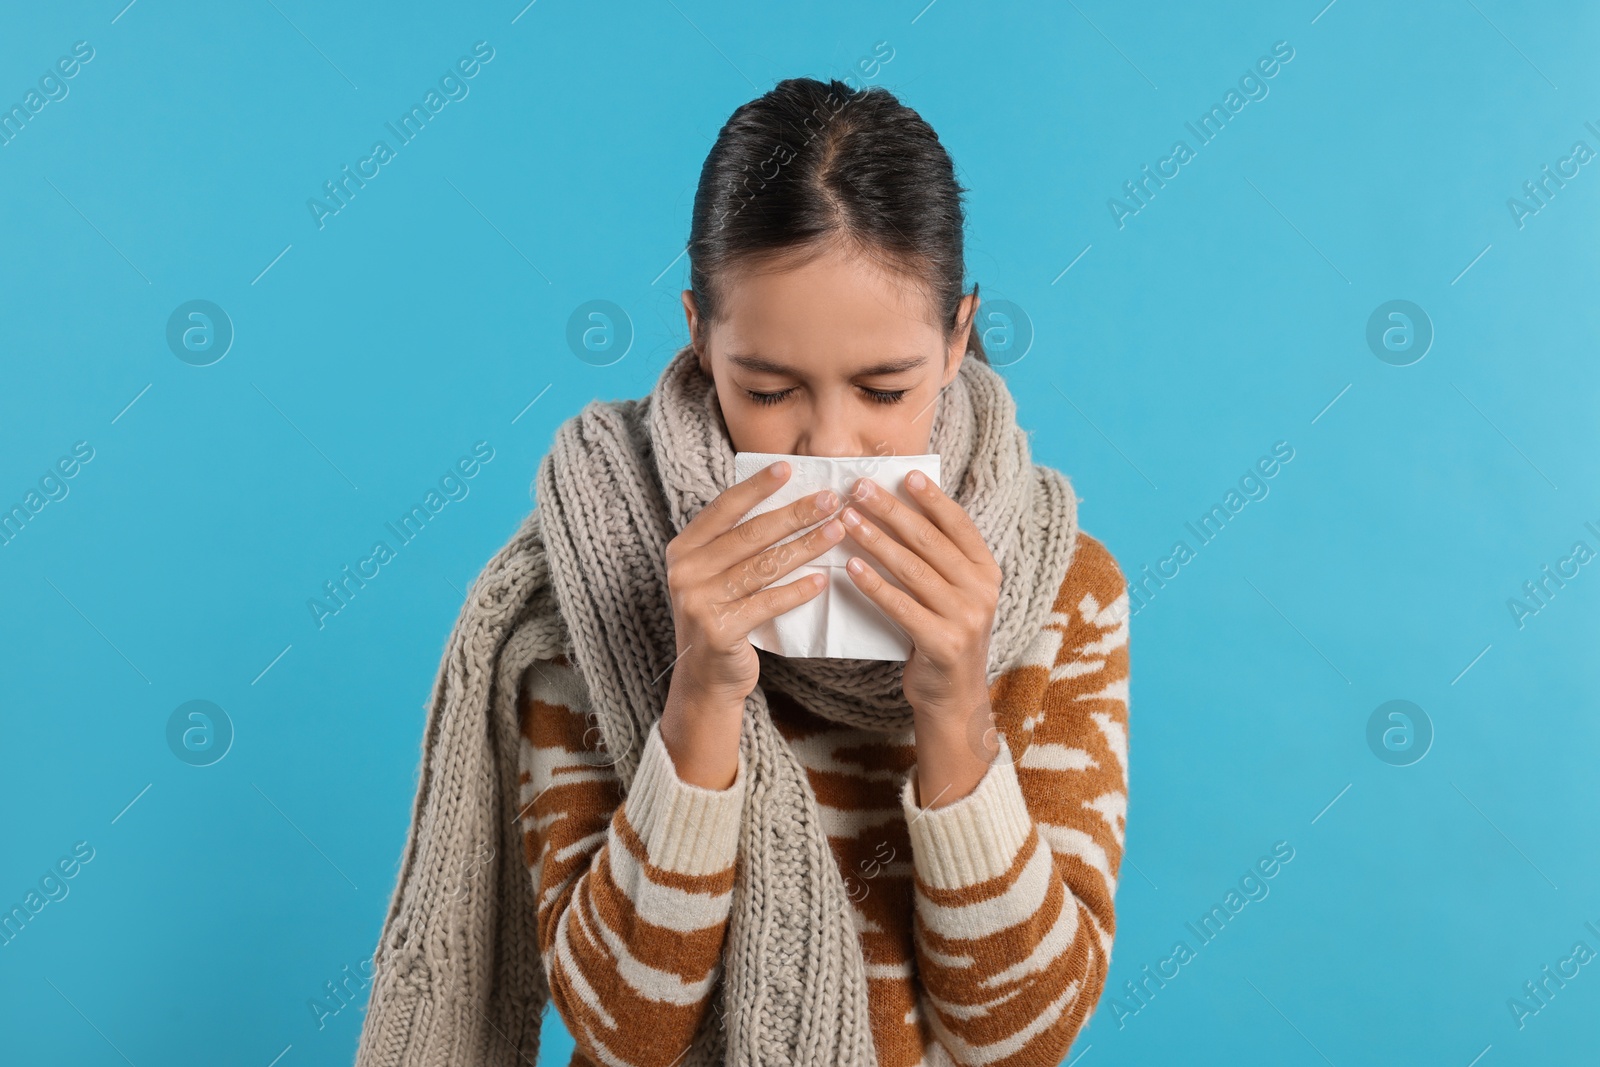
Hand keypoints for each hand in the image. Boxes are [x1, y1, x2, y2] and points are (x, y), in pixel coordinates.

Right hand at [663, 460, 845, 705]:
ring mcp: (698, 601)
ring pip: (763, 566)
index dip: (756, 487)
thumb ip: (735, 544)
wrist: (706, 678)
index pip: (723, 508)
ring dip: (805, 547)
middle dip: (794, 514)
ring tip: (836, 532)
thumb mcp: (715, 575)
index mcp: (684, 549)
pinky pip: (768, 603)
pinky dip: (797, 591)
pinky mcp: (719, 630)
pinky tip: (823, 579)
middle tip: (830, 500)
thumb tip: (784, 502)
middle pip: (749, 535)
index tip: (788, 467)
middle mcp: (686, 571)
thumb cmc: (721, 616)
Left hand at [838, 470, 1000, 724]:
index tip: (904, 474)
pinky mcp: (943, 643)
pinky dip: (874, 584)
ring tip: (846, 519)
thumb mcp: (953, 594)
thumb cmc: (943, 636)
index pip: (958, 524)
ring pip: (912, 569)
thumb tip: (901, 509)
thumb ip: (938, 559)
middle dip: (890, 510)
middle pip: (929, 541)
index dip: (932, 498)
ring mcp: (965, 617)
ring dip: (875, 540)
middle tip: (858, 488)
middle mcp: (982, 590)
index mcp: (987, 571)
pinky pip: (900, 605)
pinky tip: (851, 567)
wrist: (953, 698)